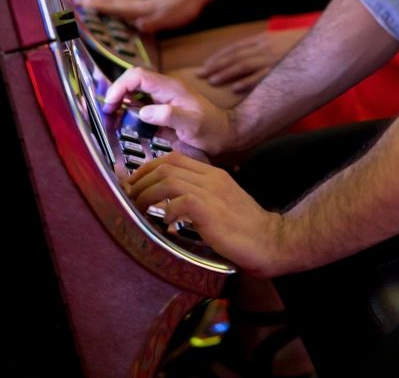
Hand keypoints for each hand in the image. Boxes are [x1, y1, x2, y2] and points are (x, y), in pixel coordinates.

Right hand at [80, 0, 205, 31]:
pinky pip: (128, 3)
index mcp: (142, 8)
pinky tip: (118, 5)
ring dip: (105, 0)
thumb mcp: (169, 18)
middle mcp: (140, 4)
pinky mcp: (150, 3)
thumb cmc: (183, 7)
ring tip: (92, 0)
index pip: (116, 7)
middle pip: (114, 2)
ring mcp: (145, 2)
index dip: (100, 6)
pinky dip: (118, 2)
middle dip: (97, 1)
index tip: (83, 3)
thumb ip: (153, 22)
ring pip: (120, 1)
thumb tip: (138, 25)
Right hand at [104, 67, 235, 155]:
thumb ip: (168, 116)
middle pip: (133, 81)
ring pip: (134, 93)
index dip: (120, 86)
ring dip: (120, 103)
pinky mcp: (161, 112)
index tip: (111, 104)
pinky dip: (128, 113)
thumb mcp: (192, 124)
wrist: (225, 136)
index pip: (138, 76)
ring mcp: (162, 100)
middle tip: (106, 113)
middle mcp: (164, 91)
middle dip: (116, 93)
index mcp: (170, 87)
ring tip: (110, 119)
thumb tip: (143, 112)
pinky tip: (123, 125)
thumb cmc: (212, 129)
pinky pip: (140, 108)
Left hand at [126, 151, 283, 274]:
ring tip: (137, 210)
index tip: (134, 183)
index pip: (174, 158)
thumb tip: (167, 203)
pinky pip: (180, 202)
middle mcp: (211, 178)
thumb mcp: (220, 205)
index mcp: (213, 173)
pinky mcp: (211, 211)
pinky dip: (165, 212)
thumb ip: (197, 198)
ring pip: (168, 180)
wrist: (270, 239)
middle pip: (166, 165)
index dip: (148, 168)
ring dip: (146, 195)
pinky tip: (164, 224)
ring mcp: (212, 192)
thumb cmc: (244, 228)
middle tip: (128, 196)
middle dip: (140, 180)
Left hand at [198, 28, 307, 92]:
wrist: (326, 41)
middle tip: (200, 75)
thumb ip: (265, 47)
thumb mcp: (281, 41)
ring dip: (226, 73)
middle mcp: (265, 47)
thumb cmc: (303, 43)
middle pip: (235, 56)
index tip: (205, 65)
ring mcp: (273, 58)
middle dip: (216, 65)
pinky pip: (261, 76)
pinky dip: (247, 81)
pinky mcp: (282, 68)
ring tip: (212, 81)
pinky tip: (234, 88)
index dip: (219, 57)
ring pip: (244, 65)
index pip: (235, 48)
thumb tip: (248, 58)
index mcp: (264, 40)